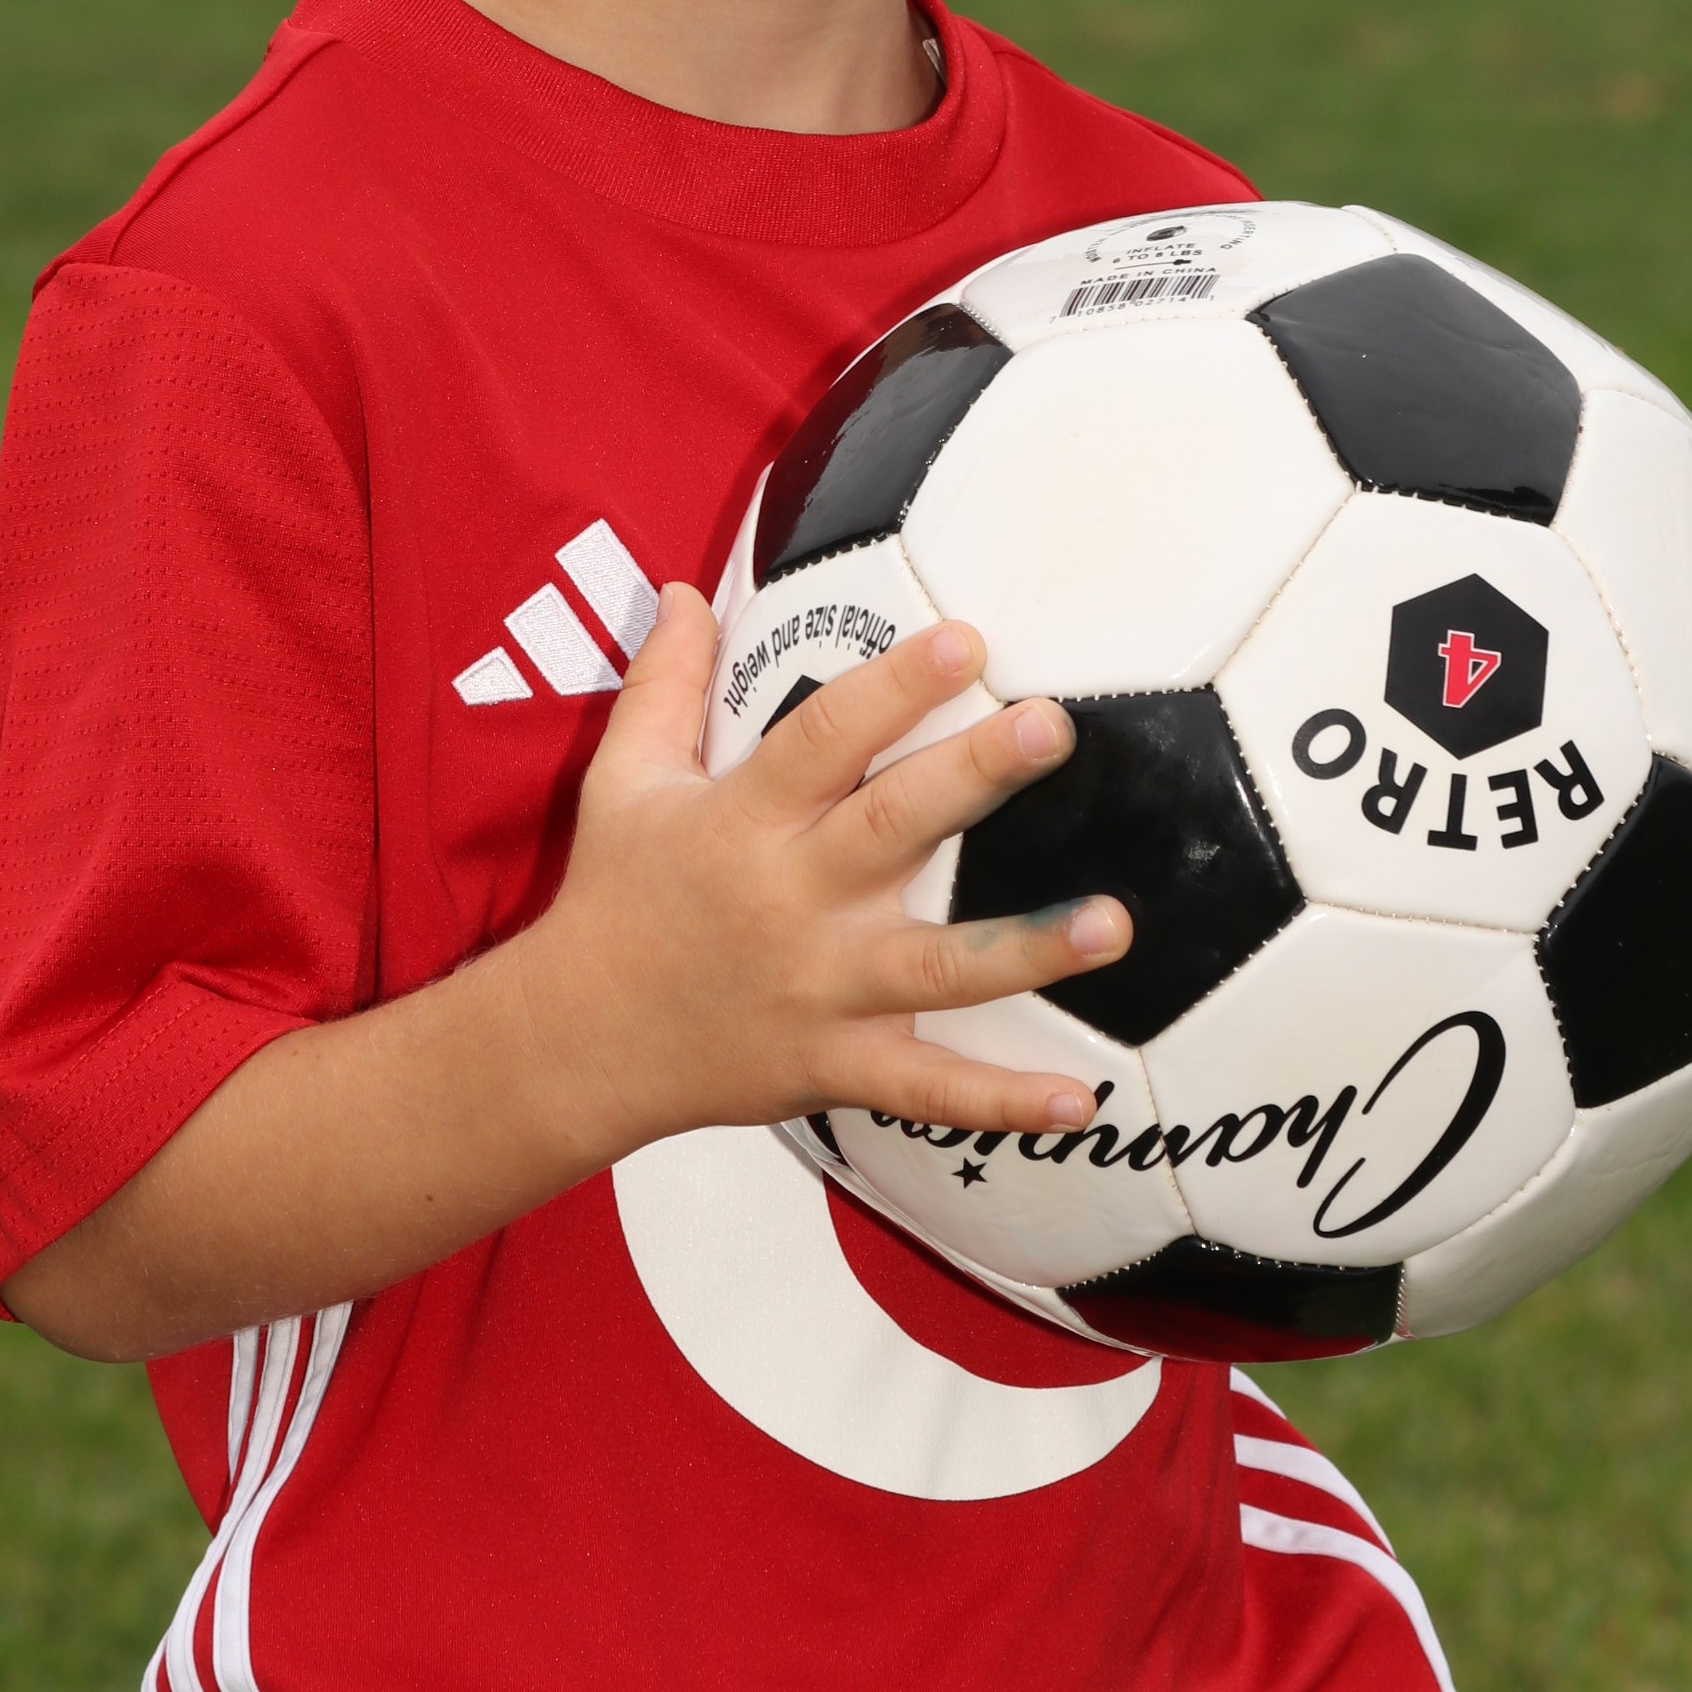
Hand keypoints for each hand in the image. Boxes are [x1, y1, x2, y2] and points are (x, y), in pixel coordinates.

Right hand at [512, 587, 1129, 1158]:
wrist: (578, 1041)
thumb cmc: (615, 897)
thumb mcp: (625, 780)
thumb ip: (665, 683)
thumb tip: (685, 590)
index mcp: (745, 820)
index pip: (824, 738)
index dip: (894, 686)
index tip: (966, 639)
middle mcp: (792, 900)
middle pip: (893, 827)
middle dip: (974, 775)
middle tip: (1051, 726)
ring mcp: (822, 990)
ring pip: (937, 968)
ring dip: (1028, 949)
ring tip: (1113, 922)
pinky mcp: (837, 1065)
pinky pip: (927, 1089)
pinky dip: (1002, 1102)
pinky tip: (1079, 1099)